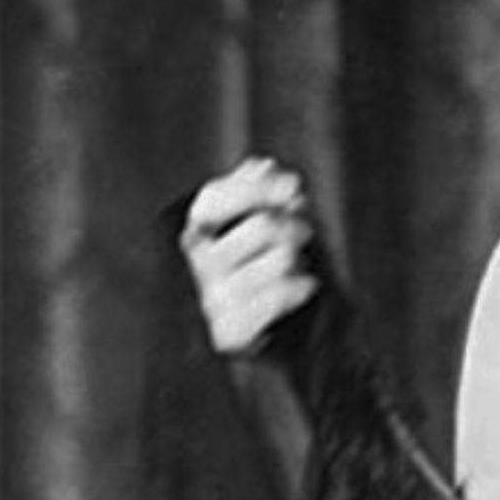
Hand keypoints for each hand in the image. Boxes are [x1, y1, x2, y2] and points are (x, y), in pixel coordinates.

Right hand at [181, 157, 319, 355]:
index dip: (258, 188)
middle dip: (295, 224)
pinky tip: (299, 287)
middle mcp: (196, 262)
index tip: (294, 186)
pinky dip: (301, 288)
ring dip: (299, 259)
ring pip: (281, 259)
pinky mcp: (230, 331)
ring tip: (293, 264)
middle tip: (303, 232)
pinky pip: (281, 295)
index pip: (215, 197)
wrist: (253, 332)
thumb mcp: (253, 218)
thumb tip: (263, 167)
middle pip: (264, 225)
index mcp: (196, 227)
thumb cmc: (253, 262)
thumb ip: (257, 188)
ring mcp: (212, 297)